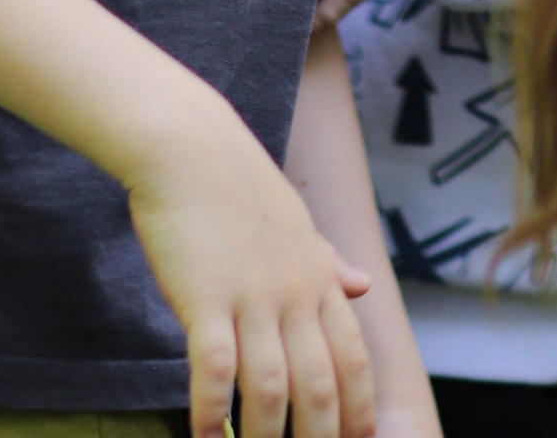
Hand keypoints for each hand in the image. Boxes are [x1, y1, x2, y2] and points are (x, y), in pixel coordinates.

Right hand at [125, 92, 377, 437]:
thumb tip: (365, 287)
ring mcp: (252, 296)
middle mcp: (295, 291)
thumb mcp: (296, 223)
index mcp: (319, 276)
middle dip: (321, 436)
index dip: (359, 408)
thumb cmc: (238, 188)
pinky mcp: (205, 298)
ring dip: (267, 436)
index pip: (353, 357)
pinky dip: (211, 411)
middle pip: (320, 383)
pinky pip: (215, 368)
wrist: (191, 148)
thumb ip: (328, 261)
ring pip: (272, 386)